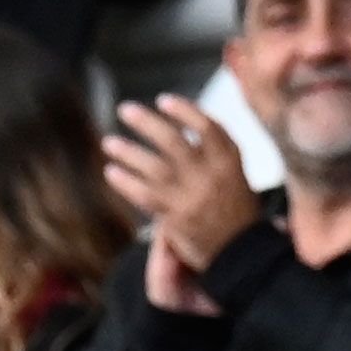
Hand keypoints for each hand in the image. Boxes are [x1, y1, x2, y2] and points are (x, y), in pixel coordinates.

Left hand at [100, 94, 264, 303]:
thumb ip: (212, 148)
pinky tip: (112, 172)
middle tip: (125, 110)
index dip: (184, 110)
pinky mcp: (176, 217)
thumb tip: (178, 124)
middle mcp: (210, 174)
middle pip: (173, 141)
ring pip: (154, 167)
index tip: (163, 100)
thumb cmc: (234, 206)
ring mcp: (192, 196)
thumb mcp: (234, 171)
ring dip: (128, 152)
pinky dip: (125, 182)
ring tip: (109, 142)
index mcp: (228, 159)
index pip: (206, 126)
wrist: (241, 250)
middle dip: (146, 123)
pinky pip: (144, 195)